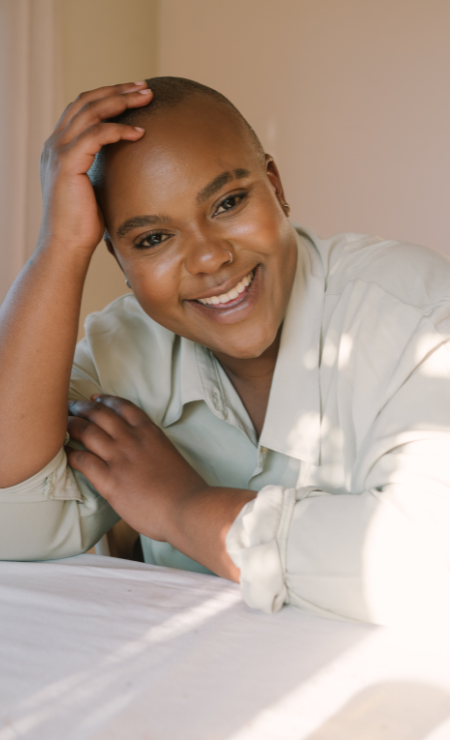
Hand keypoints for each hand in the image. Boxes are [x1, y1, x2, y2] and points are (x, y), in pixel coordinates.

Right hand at [39, 81, 152, 254]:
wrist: (66, 246)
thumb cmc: (84, 225)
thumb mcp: (95, 189)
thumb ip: (104, 169)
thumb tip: (131, 163)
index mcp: (59, 148)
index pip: (82, 108)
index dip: (108, 96)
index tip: (135, 92)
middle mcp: (54, 145)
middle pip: (86, 102)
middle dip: (118, 91)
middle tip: (146, 87)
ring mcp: (57, 152)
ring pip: (90, 112)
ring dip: (121, 101)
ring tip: (147, 99)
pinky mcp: (66, 164)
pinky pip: (95, 135)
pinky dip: (118, 130)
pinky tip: (139, 133)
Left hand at [66, 395, 206, 541]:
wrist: (187, 507)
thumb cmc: (184, 489)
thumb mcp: (170, 456)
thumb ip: (153, 449)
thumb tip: (143, 455)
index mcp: (150, 432)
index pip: (123, 407)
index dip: (106, 400)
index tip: (95, 398)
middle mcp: (132, 439)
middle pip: (100, 414)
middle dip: (82, 407)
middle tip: (70, 407)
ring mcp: (119, 458)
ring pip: (87, 431)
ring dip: (72, 425)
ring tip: (62, 424)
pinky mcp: (109, 479)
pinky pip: (82, 460)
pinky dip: (70, 453)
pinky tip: (64, 453)